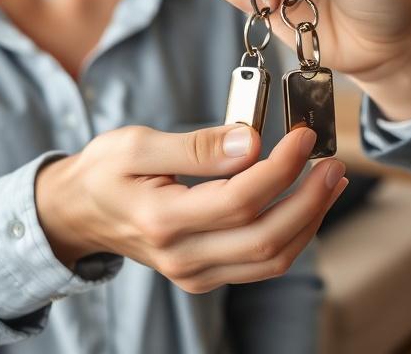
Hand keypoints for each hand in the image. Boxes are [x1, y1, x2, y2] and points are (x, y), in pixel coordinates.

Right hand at [35, 124, 346, 293]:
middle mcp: (182, 257)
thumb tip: (251, 141)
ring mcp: (195, 273)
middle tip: (334, 162)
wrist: (77, 213)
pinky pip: (261, 263)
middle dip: (310, 199)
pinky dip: (292, 234)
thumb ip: (195, 145)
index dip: (282, 167)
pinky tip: (306, 201)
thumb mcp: (137, 143)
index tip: (304, 136)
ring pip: (272, 259)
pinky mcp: (205, 275)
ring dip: (310, 219)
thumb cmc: (103, 172)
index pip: (241, 199)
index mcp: (162, 220)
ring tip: (331, 181)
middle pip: (267, 238)